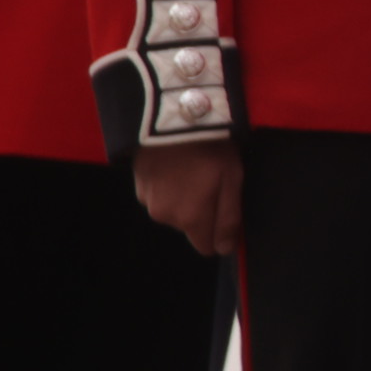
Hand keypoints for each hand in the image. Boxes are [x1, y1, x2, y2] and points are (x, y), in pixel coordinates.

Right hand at [133, 141, 241, 256]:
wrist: (172, 120)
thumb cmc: (211, 149)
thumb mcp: (232, 181)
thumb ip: (228, 219)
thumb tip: (224, 250)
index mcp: (191, 219)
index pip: (205, 246)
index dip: (219, 234)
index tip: (226, 212)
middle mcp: (166, 217)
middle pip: (190, 226)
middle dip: (202, 210)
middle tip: (212, 180)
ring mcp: (148, 202)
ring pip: (174, 210)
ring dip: (184, 197)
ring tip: (193, 169)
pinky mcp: (138, 186)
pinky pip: (159, 195)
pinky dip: (169, 186)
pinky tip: (176, 165)